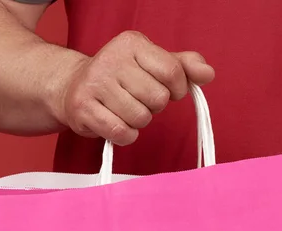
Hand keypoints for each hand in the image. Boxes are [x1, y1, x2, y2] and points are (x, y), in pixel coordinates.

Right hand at [55, 31, 214, 145]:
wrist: (73, 88)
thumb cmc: (120, 79)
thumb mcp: (152, 65)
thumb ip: (183, 67)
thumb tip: (208, 73)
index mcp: (132, 43)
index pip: (173, 72)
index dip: (176, 90)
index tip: (166, 90)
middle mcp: (112, 59)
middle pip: (158, 99)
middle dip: (153, 107)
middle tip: (137, 100)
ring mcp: (95, 84)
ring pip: (141, 119)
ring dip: (138, 122)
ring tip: (123, 111)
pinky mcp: (84, 109)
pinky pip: (122, 133)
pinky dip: (125, 136)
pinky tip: (116, 124)